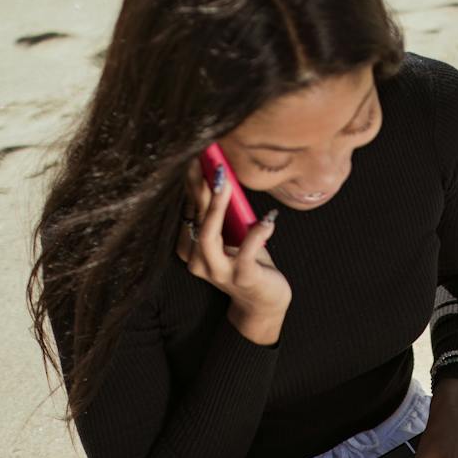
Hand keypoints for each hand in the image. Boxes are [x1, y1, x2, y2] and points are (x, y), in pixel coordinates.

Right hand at [180, 158, 291, 324]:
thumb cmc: (248, 262)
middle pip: (195, 219)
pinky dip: (257, 235)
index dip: (191, 183)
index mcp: (191, 248)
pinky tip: (268, 220)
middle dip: (199, 187)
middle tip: (206, 160)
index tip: (196, 156)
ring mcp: (219, 272)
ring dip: (216, 207)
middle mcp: (198, 261)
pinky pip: (246, 254)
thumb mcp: (233, 234)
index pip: (189, 211)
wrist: (264, 302)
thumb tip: (220, 174)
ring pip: (209, 236)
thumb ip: (223, 212)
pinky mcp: (243, 278)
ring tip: (225, 182)